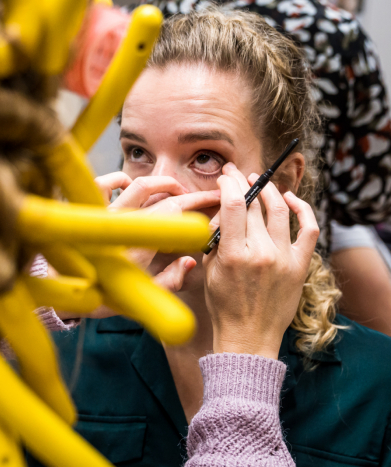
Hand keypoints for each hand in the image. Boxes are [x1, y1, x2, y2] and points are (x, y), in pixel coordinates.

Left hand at [73, 173, 219, 319]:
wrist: (62, 288)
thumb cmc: (101, 294)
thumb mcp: (140, 298)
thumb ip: (169, 281)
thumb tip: (190, 261)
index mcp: (138, 251)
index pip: (176, 215)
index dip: (199, 206)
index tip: (214, 204)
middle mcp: (122, 228)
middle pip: (164, 198)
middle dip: (189, 195)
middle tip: (203, 196)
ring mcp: (103, 215)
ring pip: (138, 184)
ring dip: (161, 182)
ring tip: (175, 189)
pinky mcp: (86, 208)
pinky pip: (104, 182)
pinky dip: (120, 178)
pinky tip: (129, 183)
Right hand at [203, 163, 318, 358]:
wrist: (248, 336)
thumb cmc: (223, 304)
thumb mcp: (209, 269)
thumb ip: (216, 238)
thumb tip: (225, 209)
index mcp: (234, 255)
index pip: (235, 204)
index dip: (229, 184)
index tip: (224, 178)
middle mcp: (262, 253)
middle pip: (255, 204)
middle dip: (243, 183)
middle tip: (236, 174)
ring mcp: (284, 259)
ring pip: (280, 210)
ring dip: (268, 191)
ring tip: (259, 183)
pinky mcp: (300, 265)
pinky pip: (308, 229)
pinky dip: (302, 209)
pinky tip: (291, 199)